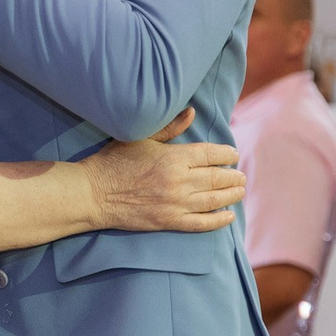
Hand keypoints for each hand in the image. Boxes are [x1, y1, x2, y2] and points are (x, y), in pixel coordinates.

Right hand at [81, 109, 245, 234]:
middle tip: (241, 176)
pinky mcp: (168, 222)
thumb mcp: (141, 138)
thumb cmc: (114, 161)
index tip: (233, 155)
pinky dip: (218, 220)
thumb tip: (192, 112)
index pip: (210, 154)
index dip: (226, 154)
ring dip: (231, 196)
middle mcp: (178, 181)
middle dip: (233, 176)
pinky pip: (201, 223)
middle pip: (216, 177)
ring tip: (239, 192)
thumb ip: (170, 127)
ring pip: (213, 200)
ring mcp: (175, 203)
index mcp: (173, 157)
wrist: (94, 193)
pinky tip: (228, 216)